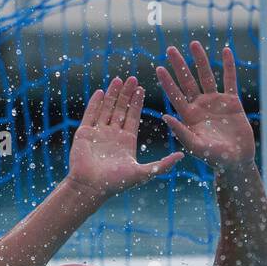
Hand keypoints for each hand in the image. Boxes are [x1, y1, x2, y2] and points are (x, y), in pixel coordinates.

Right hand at [66, 76, 183, 199]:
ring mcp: (98, 134)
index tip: (142, 88)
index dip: (137, 103)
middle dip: (126, 94)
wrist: (90, 188)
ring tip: (118, 80)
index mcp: (126, 142)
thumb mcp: (144, 173)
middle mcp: (113, 136)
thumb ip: (162, 164)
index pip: (133, 117)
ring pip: (106, 109)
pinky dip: (95, 103)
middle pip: (121, 110)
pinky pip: (90, 114)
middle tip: (132, 78)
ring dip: (112, 95)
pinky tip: (100, 91)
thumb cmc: (116, 183)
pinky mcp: (84, 134)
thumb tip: (182, 156)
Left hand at [156, 42, 254, 169]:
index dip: (167, 82)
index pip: (175, 95)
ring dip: (200, 60)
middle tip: (169, 49)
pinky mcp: (232, 102)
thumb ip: (181, 132)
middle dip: (179, 65)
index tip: (158, 68)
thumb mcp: (196, 147)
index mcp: (189, 117)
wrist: (236, 161)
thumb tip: (164, 117)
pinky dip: (228, 65)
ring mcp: (216, 102)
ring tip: (193, 43)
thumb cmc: (214, 158)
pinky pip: (230, 79)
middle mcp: (200, 106)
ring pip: (207, 76)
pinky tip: (225, 51)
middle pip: (187, 81)